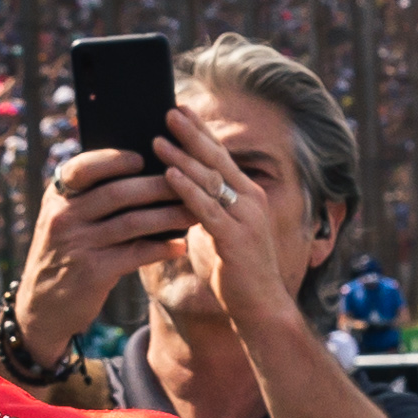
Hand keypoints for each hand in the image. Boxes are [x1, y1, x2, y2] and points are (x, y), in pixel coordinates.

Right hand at [16, 143, 191, 355]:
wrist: (41, 308)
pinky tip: (180, 246)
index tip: (147, 156)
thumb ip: (91, 198)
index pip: (85, 167)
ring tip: (195, 213)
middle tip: (191, 182)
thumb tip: (146, 174)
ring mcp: (75, 245)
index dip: (116, 159)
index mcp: (56, 196)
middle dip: (158, 186)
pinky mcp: (91, 273)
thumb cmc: (65, 255)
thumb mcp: (64, 221)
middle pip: (117, 192)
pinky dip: (161, 249)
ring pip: (132, 222)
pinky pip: (135, 254)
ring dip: (168, 216)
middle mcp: (62, 217)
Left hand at [161, 113, 308, 346]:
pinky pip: (207, 208)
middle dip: (192, 133)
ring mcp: (245, 217)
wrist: (260, 308)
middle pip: (217, 159)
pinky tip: (168, 175)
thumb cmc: (235, 272)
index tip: (181, 109)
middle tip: (169, 109)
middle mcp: (251, 199)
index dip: (201, 132)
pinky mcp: (236, 237)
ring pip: (210, 180)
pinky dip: (187, 189)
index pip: (221, 156)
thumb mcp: (217, 233)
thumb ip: (203, 211)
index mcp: (248, 195)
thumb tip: (178, 192)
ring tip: (157, 139)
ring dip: (182, 157)